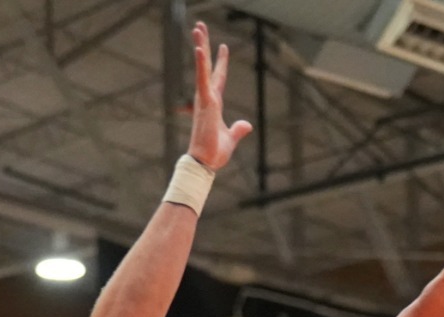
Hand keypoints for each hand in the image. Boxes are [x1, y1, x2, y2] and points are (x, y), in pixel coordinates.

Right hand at [186, 22, 251, 170]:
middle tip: (200, 26)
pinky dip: (201, 64)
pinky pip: (202, 80)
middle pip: (207, 66)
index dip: (220, 62)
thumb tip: (247, 125)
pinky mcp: (204, 103)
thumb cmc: (214, 153)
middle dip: (204, 45)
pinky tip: (199, 49)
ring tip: (197, 27)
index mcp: (214, 104)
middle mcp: (208, 98)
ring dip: (200, 46)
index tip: (223, 47)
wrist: (205, 163)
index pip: (218, 78)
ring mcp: (204, 99)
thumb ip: (238, 130)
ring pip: (202, 67)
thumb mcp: (231, 139)